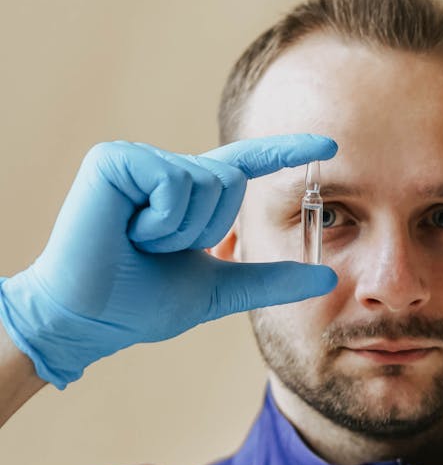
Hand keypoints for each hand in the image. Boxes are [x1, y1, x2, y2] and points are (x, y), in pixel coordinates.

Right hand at [0, 136, 337, 387]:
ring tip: (139, 242)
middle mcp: (169, 170)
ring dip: (180, 231)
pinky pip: (175, 184)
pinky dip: (161, 221)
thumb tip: (327, 278)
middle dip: (205, 232)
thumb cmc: (139, 305)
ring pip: (206, 184)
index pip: (248, 165)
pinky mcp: (116, 160)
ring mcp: (141, 161)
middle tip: (159, 251)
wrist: (88, 319)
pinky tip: (128, 230)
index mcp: (191, 195)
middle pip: (231, 184)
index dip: (287, 152)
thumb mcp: (218, 289)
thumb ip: (270, 279)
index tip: (331, 145)